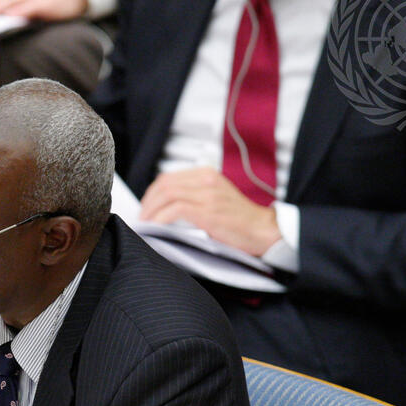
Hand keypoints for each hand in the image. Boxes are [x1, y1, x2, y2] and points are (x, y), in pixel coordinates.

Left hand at [140, 167, 281, 255]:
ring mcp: (207, 194)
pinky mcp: (207, 211)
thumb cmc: (240, 221)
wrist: (264, 230)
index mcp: (207, 174)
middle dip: (147, 202)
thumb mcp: (215, 199)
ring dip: (150, 211)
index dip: (151, 193)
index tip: (145, 208)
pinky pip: (174, 210)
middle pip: (163, 185)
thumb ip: (194, 197)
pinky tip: (155, 228)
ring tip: (145, 225)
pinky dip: (160, 219)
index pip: (168, 178)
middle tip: (141, 218)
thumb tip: (165, 208)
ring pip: (166, 195)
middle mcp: (206, 180)